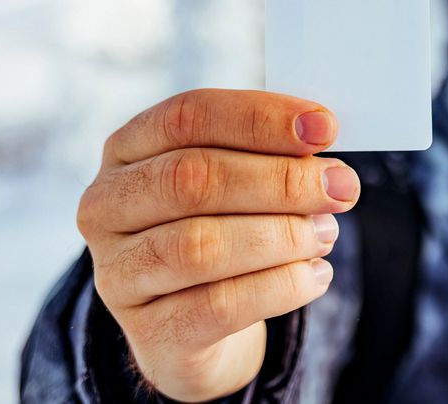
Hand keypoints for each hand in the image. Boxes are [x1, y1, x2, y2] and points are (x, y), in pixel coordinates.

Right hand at [76, 89, 358, 401]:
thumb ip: (268, 154)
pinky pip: (219, 306)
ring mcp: (118, 273)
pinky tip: (315, 276)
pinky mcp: (149, 332)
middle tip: (340, 187)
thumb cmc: (220, 227)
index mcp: (126, 148)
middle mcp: (107, 206)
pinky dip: (279, 287)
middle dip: (279, 180)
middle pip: (192, 178)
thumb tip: (323, 142)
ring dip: (281, 236)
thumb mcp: (234, 179)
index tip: (325, 128)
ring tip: (327, 233)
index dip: (259, 118)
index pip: (187, 116)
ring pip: (201, 246)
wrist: (193, 324)